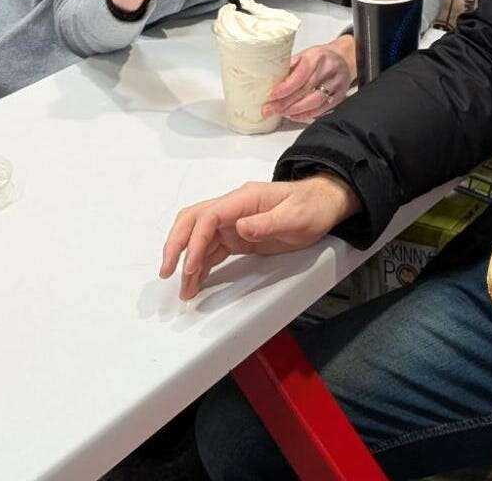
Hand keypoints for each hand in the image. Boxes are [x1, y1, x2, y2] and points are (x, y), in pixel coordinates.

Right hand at [160, 175, 362, 300]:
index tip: (190, 266)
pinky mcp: (238, 237)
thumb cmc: (312, 208)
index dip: (195, 241)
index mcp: (243, 199)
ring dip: (187, 261)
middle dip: (176, 245)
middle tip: (167, 272)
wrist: (324, 204)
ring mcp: (233, 222)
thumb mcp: (296, 217)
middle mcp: (233, 208)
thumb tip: (239, 228)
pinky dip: (201, 265)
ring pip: (199, 238)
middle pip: (193, 221)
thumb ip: (268, 223)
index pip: (209, 216)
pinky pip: (212, 249)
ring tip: (184, 290)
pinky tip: (196, 282)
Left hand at [263, 35, 355, 121]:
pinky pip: (322, 110)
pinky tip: (294, 115)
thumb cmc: (321, 57)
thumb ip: (289, 67)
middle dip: (284, 103)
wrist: (343, 58)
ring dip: (294, 110)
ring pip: (314, 102)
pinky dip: (306, 115)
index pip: (299, 76)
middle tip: (269, 109)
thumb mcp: (304, 54)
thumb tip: (269, 81)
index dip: (284, 89)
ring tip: (280, 112)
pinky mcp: (340, 96)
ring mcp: (336, 84)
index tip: (271, 96)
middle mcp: (328, 70)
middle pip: (304, 91)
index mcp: (316, 57)